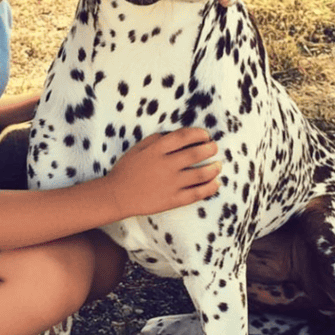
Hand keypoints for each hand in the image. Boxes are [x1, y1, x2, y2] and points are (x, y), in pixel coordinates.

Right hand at [105, 128, 220, 218]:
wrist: (117, 196)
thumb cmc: (126, 170)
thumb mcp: (137, 148)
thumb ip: (156, 139)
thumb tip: (175, 135)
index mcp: (157, 150)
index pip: (184, 137)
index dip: (199, 134)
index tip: (205, 135)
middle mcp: (166, 165)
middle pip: (196, 153)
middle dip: (210, 149)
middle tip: (214, 148)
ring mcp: (171, 183)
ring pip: (201, 174)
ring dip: (214, 168)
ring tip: (218, 165)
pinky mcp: (173, 200)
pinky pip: (197, 194)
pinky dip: (210, 188)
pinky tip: (216, 183)